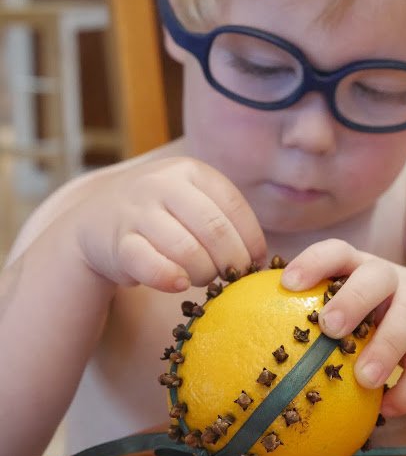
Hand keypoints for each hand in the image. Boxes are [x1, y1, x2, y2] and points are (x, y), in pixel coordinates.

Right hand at [71, 156, 265, 290]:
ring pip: (186, 249)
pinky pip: (151, 264)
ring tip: (204, 278)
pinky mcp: (118, 241)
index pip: (234, 206)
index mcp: (189, 171)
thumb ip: (223, 218)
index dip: (251, 239)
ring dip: (203, 273)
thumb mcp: (191, 202)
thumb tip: (260, 256)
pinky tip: (179, 285)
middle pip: (214, 230)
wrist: (95, 221)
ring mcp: (137, 210)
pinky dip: (170, 278)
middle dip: (231, 260)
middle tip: (231, 276)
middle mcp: (162, 183)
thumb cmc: (160, 216)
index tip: (254, 261)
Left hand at [282, 239, 405, 417]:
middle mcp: (389, 280)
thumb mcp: (340, 295)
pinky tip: (387, 410)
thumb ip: (300, 309)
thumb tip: (233, 335)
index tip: (287, 283)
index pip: (336, 251)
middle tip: (329, 327)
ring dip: (388, 347)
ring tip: (364, 379)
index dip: (314, 262)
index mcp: (357, 265)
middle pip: (378, 276)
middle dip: (354, 299)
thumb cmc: (364, 306)